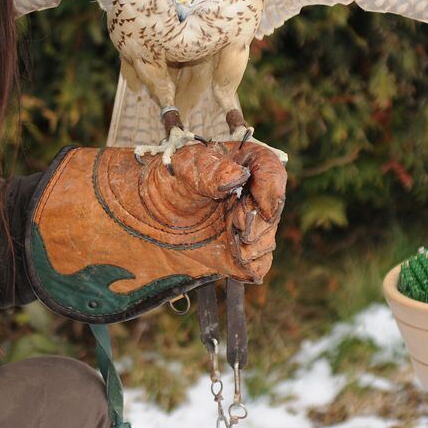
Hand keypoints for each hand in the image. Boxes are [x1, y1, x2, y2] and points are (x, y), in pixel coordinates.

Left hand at [144, 141, 286, 281]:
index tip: (263, 209)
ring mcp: (251, 223)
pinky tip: (233, 255)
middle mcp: (255, 194)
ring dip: (251, 243)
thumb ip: (209, 171)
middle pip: (274, 209)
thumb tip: (238, 175)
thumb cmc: (171, 183)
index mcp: (246, 163)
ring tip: (227, 235)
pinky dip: (250, 264)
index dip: (273, 190)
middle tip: (235, 224)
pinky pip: (260, 263)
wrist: (153, 218)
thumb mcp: (184, 171)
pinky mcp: (244, 251)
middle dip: (257, 221)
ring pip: (268, 238)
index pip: (272, 170)